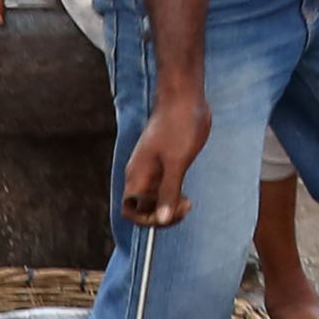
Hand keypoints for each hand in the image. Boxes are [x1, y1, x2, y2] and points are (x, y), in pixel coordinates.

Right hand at [119, 91, 211, 229]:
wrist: (184, 98)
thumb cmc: (179, 126)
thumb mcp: (176, 162)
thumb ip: (168, 192)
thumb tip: (161, 219)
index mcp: (138, 175)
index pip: (130, 210)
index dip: (147, 219)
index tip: (169, 213)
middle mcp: (141, 175)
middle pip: (143, 208)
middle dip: (162, 215)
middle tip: (185, 207)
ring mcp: (153, 170)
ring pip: (154, 200)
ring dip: (169, 207)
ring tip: (188, 203)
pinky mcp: (165, 164)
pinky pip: (164, 189)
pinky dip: (174, 196)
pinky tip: (187, 195)